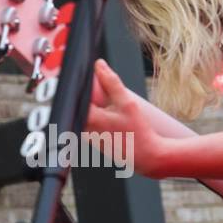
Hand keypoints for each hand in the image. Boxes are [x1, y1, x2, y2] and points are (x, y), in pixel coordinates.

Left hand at [87, 58, 173, 178]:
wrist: (146, 156)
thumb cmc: (137, 132)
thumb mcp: (127, 102)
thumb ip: (111, 82)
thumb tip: (100, 65)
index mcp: (86, 118)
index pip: (75, 94)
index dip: (83, 83)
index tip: (90, 77)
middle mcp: (81, 129)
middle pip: (79, 104)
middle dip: (90, 95)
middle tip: (104, 94)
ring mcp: (84, 137)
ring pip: (85, 113)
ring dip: (94, 106)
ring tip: (111, 111)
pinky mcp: (90, 142)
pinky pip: (89, 123)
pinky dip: (98, 117)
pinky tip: (113, 121)